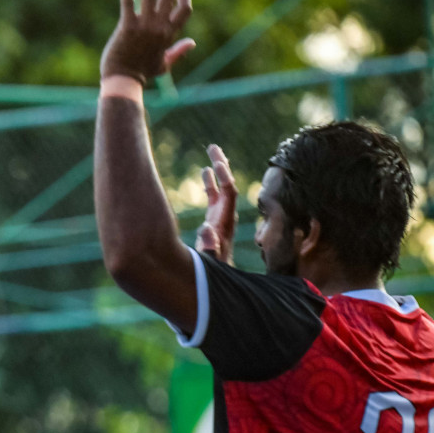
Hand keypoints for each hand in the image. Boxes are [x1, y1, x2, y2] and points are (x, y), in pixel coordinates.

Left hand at [100, 0, 194, 84]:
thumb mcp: (164, 64)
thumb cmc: (142, 74)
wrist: (123, 81)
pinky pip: (128, 2)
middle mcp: (159, 27)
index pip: (185, 8)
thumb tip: (192, 43)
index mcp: (170, 34)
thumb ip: (178, 52)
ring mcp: (144, 26)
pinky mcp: (127, 26)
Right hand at [195, 143, 237, 263]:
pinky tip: (204, 172)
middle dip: (222, 166)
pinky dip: (210, 184)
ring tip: (212, 151)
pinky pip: (214, 198)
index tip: (216, 164)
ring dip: (217, 171)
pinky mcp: (214, 221)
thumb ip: (209, 248)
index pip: (229, 195)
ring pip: (221, 189)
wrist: (214, 285)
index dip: (224, 179)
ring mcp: (220, 218)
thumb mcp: (208, 264)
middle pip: (228, 186)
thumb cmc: (210, 275)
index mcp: (225, 224)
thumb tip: (207, 229)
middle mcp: (225, 218)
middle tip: (213, 147)